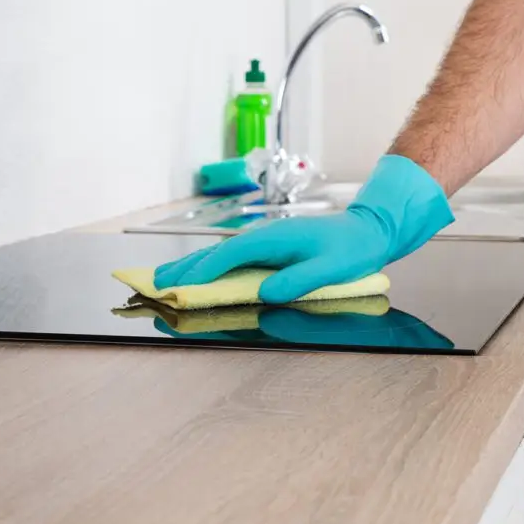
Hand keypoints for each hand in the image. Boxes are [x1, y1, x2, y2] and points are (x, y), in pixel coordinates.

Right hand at [153, 155, 453, 302]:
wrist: (369, 230)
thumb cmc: (352, 248)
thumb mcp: (330, 268)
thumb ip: (299, 280)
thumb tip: (266, 293)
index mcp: (274, 240)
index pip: (229, 256)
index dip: (201, 272)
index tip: (177, 285)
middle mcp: (264, 238)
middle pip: (216, 254)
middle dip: (185, 268)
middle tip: (154, 282)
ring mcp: (266, 243)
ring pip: (221, 256)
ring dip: (193, 268)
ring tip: (166, 279)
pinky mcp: (270, 251)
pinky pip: (233, 260)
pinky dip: (211, 268)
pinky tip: (202, 276)